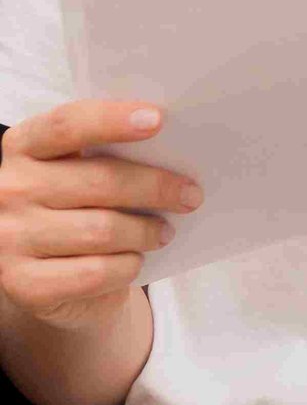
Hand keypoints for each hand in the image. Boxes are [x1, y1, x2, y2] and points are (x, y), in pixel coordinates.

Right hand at [0, 101, 200, 330]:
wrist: (46, 273)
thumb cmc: (75, 205)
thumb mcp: (78, 168)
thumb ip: (109, 149)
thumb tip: (176, 143)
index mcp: (23, 146)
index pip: (67, 124)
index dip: (112, 120)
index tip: (158, 120)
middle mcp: (8, 190)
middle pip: (99, 180)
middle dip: (156, 187)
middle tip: (190, 195)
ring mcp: (10, 240)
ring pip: (102, 229)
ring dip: (146, 231)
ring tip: (164, 231)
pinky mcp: (23, 285)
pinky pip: (94, 272)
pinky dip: (126, 265)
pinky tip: (134, 259)